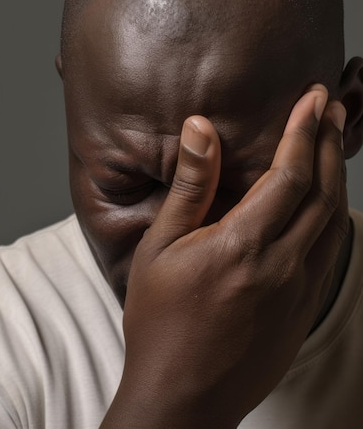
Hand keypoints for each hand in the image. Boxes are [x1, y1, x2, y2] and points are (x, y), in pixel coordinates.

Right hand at [102, 85, 348, 427]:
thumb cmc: (159, 322)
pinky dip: (332, 216)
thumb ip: (189, 187)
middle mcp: (283, 266)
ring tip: (331, 146)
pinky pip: (330, 251)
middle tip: (332, 110)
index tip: (314, 98)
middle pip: (323, 192)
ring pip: (334, 221)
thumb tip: (201, 129)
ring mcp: (299, 292)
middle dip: (330, 144)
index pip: (289, 175)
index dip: (304, 131)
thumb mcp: (160, 250)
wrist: (183, 396)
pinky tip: (323, 205)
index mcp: (242, 246)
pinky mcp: (303, 310)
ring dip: (336, 177)